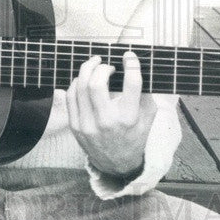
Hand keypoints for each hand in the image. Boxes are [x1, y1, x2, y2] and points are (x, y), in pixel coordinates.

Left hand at [66, 52, 156, 177]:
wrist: (117, 163)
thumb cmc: (135, 134)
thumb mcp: (149, 116)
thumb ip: (145, 92)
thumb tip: (134, 65)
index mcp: (129, 118)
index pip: (131, 83)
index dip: (131, 64)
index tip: (129, 56)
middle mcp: (107, 121)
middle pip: (97, 83)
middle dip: (102, 67)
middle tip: (107, 65)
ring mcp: (88, 125)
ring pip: (80, 87)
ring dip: (87, 69)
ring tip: (95, 65)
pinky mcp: (75, 126)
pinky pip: (70, 96)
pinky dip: (77, 83)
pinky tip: (84, 79)